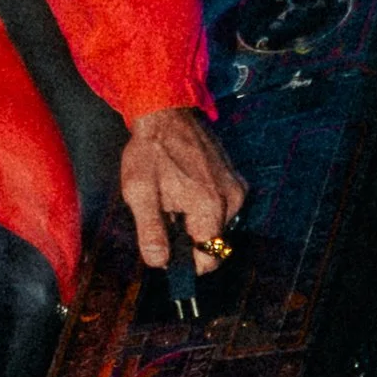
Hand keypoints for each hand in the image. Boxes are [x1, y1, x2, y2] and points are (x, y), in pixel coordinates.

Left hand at [120, 106, 245, 271]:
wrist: (166, 113)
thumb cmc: (150, 151)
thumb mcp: (139, 192)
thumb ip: (151, 231)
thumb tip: (159, 262)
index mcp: (209, 206)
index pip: (209, 258)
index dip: (186, 263)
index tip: (168, 251)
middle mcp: (231, 200)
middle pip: (214, 244)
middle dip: (189, 240)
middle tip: (166, 217)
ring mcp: (237, 189)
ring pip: (218, 227)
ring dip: (196, 224)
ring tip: (174, 200)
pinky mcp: (236, 180)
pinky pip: (223, 209)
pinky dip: (205, 209)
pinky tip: (186, 190)